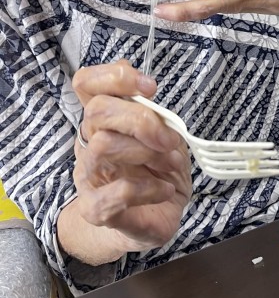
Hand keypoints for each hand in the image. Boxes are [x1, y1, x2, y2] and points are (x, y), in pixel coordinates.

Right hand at [70, 60, 191, 254]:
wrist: (149, 221)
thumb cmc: (158, 172)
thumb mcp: (166, 136)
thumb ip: (156, 115)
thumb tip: (150, 97)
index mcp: (104, 120)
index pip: (87, 83)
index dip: (114, 76)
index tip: (150, 87)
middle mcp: (90, 143)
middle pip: (96, 110)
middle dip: (140, 119)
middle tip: (168, 138)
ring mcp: (89, 176)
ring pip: (103, 145)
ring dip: (147, 152)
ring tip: (171, 164)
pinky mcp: (96, 209)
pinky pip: (117, 193)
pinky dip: (150, 188)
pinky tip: (165, 190)